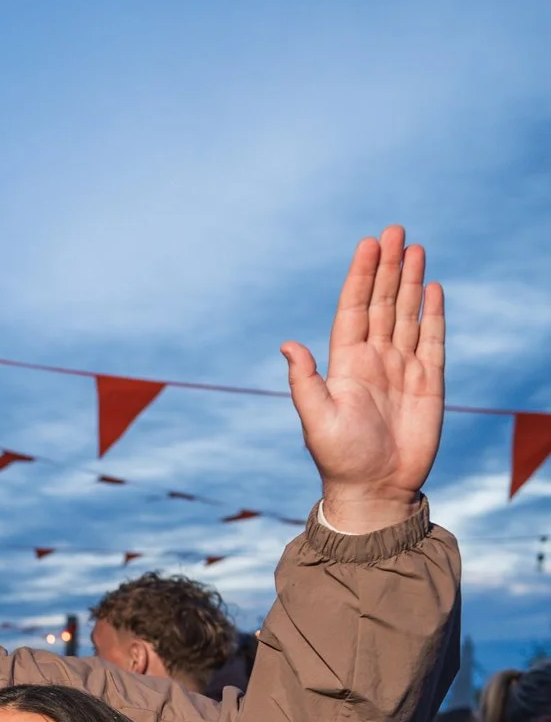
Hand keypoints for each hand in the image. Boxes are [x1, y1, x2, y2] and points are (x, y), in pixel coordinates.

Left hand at [281, 225, 443, 533]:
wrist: (374, 491)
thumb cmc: (339, 459)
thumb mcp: (315, 418)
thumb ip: (305, 380)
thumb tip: (288, 344)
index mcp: (345, 364)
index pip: (353, 308)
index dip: (361, 275)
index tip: (368, 243)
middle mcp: (374, 361)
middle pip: (382, 303)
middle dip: (389, 267)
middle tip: (396, 230)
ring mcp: (402, 369)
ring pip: (406, 314)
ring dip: (411, 282)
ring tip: (415, 247)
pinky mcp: (428, 384)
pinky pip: (432, 341)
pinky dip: (433, 314)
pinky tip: (432, 289)